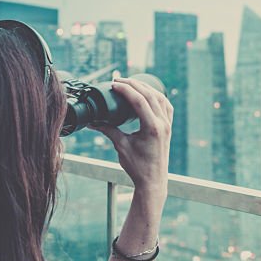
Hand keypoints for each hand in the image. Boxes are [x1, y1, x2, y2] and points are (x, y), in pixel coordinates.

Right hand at [91, 77, 172, 196]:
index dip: (125, 89)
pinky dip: (156, 96)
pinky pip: (166, 105)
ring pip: (160, 97)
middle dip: (134, 84)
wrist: (153, 180)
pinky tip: (148, 93)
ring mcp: (168, 125)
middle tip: (119, 80)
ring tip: (131, 83)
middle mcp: (162, 124)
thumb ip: (108, 130)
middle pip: (150, 95)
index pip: (139, 100)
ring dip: (145, 88)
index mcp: (152, 128)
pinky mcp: (168, 127)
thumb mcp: (121, 146)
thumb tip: (92, 121)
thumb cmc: (137, 167)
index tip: (113, 84)